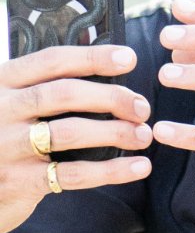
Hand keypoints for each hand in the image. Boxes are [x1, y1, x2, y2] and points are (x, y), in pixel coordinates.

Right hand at [0, 42, 149, 232]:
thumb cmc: (1, 138)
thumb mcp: (11, 103)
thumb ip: (44, 83)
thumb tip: (96, 51)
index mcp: (2, 83)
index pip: (52, 61)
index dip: (93, 58)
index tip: (128, 58)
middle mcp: (1, 109)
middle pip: (65, 94)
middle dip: (111, 97)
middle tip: (142, 107)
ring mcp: (7, 146)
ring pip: (70, 132)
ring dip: (115, 132)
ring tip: (143, 135)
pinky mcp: (18, 181)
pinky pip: (72, 174)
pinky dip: (111, 170)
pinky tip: (138, 167)